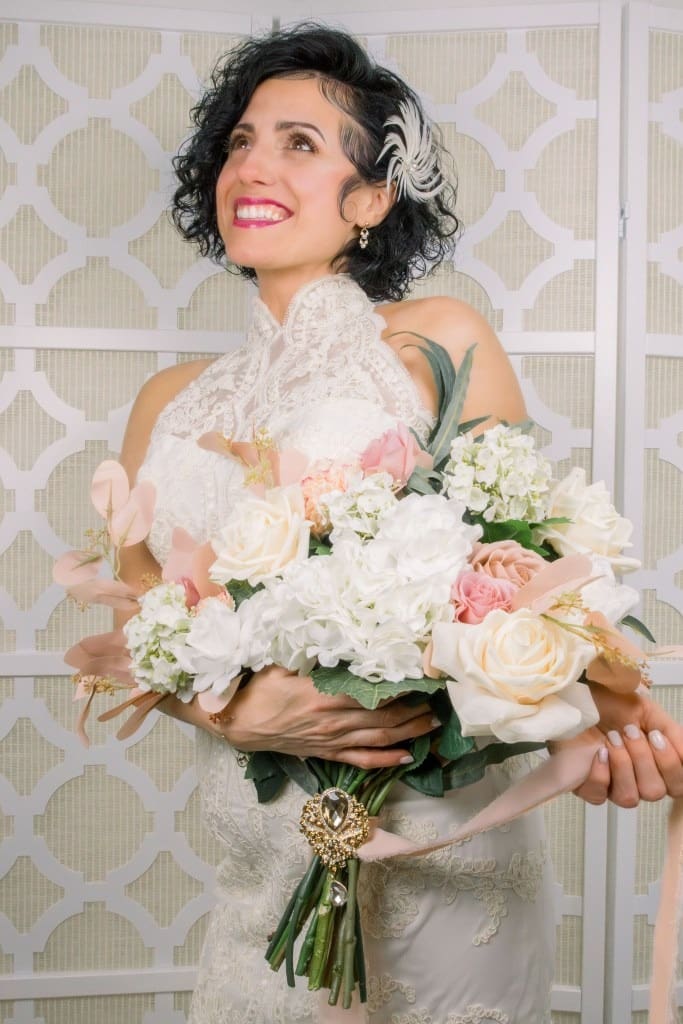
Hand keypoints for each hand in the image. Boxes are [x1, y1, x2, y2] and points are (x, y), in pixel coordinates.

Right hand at [217, 665, 435, 768]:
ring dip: (410, 733)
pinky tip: (407, 756)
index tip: (423, 679)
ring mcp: (332, 740)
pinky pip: (363, 759)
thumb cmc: (259, 688)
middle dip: (415, 711)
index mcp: (325, 696)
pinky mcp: (327, 753)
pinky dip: (387, 760)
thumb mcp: (284, 661)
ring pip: (380, 739)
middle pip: (385, 719)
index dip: (401, 689)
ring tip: (433, 724)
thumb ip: (312, 651)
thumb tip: (338, 633)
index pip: (373, 694)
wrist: (238, 723)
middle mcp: (334, 721)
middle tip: (439, 701)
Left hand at [566, 683, 682, 806]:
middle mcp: (637, 779)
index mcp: (656, 764)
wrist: (577, 696)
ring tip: (612, 739)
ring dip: (622, 765)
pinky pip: (598, 796)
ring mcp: (611, 785)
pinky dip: (600, 774)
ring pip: (629, 798)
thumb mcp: (648, 711)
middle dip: (643, 759)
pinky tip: (599, 753)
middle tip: (629, 731)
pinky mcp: (586, 786)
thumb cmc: (611, 703)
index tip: (656, 735)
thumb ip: (673, 732)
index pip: (678, 785)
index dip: (671, 764)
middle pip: (655, 792)